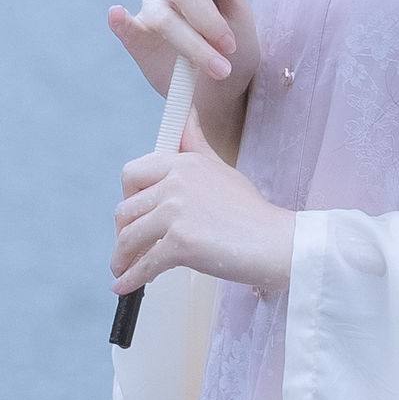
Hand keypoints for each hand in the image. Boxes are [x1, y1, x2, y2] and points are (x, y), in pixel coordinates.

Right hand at [111, 0, 260, 144]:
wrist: (225, 93)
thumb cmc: (236, 50)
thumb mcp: (242, 18)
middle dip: (207, 20)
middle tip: (229, 48)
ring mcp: (154, 14)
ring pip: (164, 18)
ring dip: (193, 45)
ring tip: (219, 70)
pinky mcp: (138, 39)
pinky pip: (126, 27)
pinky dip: (121, 21)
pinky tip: (118, 15)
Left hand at [112, 115, 295, 302]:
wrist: (277, 243)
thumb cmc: (252, 213)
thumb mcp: (222, 169)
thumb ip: (196, 144)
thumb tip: (187, 113)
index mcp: (185, 164)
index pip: (132, 174)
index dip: (127, 197)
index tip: (133, 213)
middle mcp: (177, 183)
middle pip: (125, 210)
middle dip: (122, 232)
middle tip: (129, 246)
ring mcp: (177, 213)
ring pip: (128, 238)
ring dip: (121, 259)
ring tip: (124, 269)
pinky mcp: (180, 244)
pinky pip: (143, 265)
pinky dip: (131, 279)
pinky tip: (125, 287)